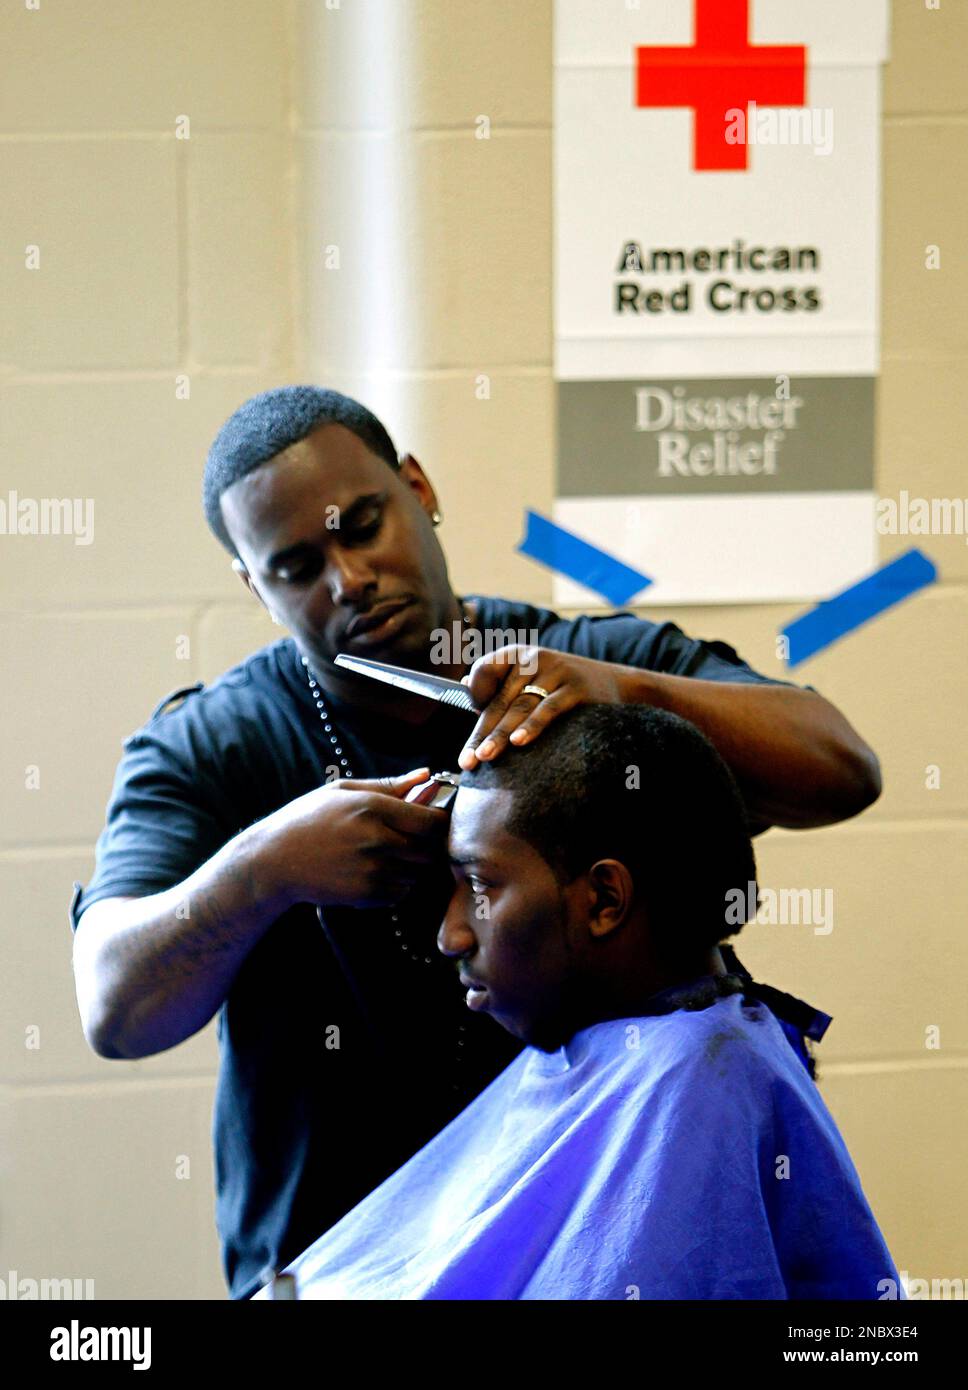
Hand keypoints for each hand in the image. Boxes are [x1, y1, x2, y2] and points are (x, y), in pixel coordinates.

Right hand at [255, 768, 450, 909]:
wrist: (274, 861)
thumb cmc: (308, 819)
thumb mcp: (343, 791)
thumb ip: (390, 785)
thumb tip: (427, 775)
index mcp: (373, 807)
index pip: (432, 821)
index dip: (438, 821)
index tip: (430, 821)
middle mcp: (376, 839)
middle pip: (430, 849)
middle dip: (426, 845)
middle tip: (405, 839)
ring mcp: (372, 870)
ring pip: (418, 872)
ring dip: (411, 866)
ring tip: (383, 855)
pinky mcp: (366, 895)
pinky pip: (401, 892)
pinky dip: (396, 885)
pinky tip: (373, 872)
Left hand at [457, 646, 625, 769]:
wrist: (616, 683)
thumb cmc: (563, 685)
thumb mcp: (532, 677)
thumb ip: (500, 683)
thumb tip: (462, 683)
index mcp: (518, 654)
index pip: (485, 670)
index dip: (475, 695)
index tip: (473, 720)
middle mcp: (534, 658)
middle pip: (500, 699)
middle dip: (481, 732)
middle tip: (467, 760)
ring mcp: (556, 671)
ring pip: (520, 706)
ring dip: (500, 734)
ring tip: (485, 756)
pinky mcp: (575, 688)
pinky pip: (548, 709)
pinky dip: (533, 726)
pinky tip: (519, 742)